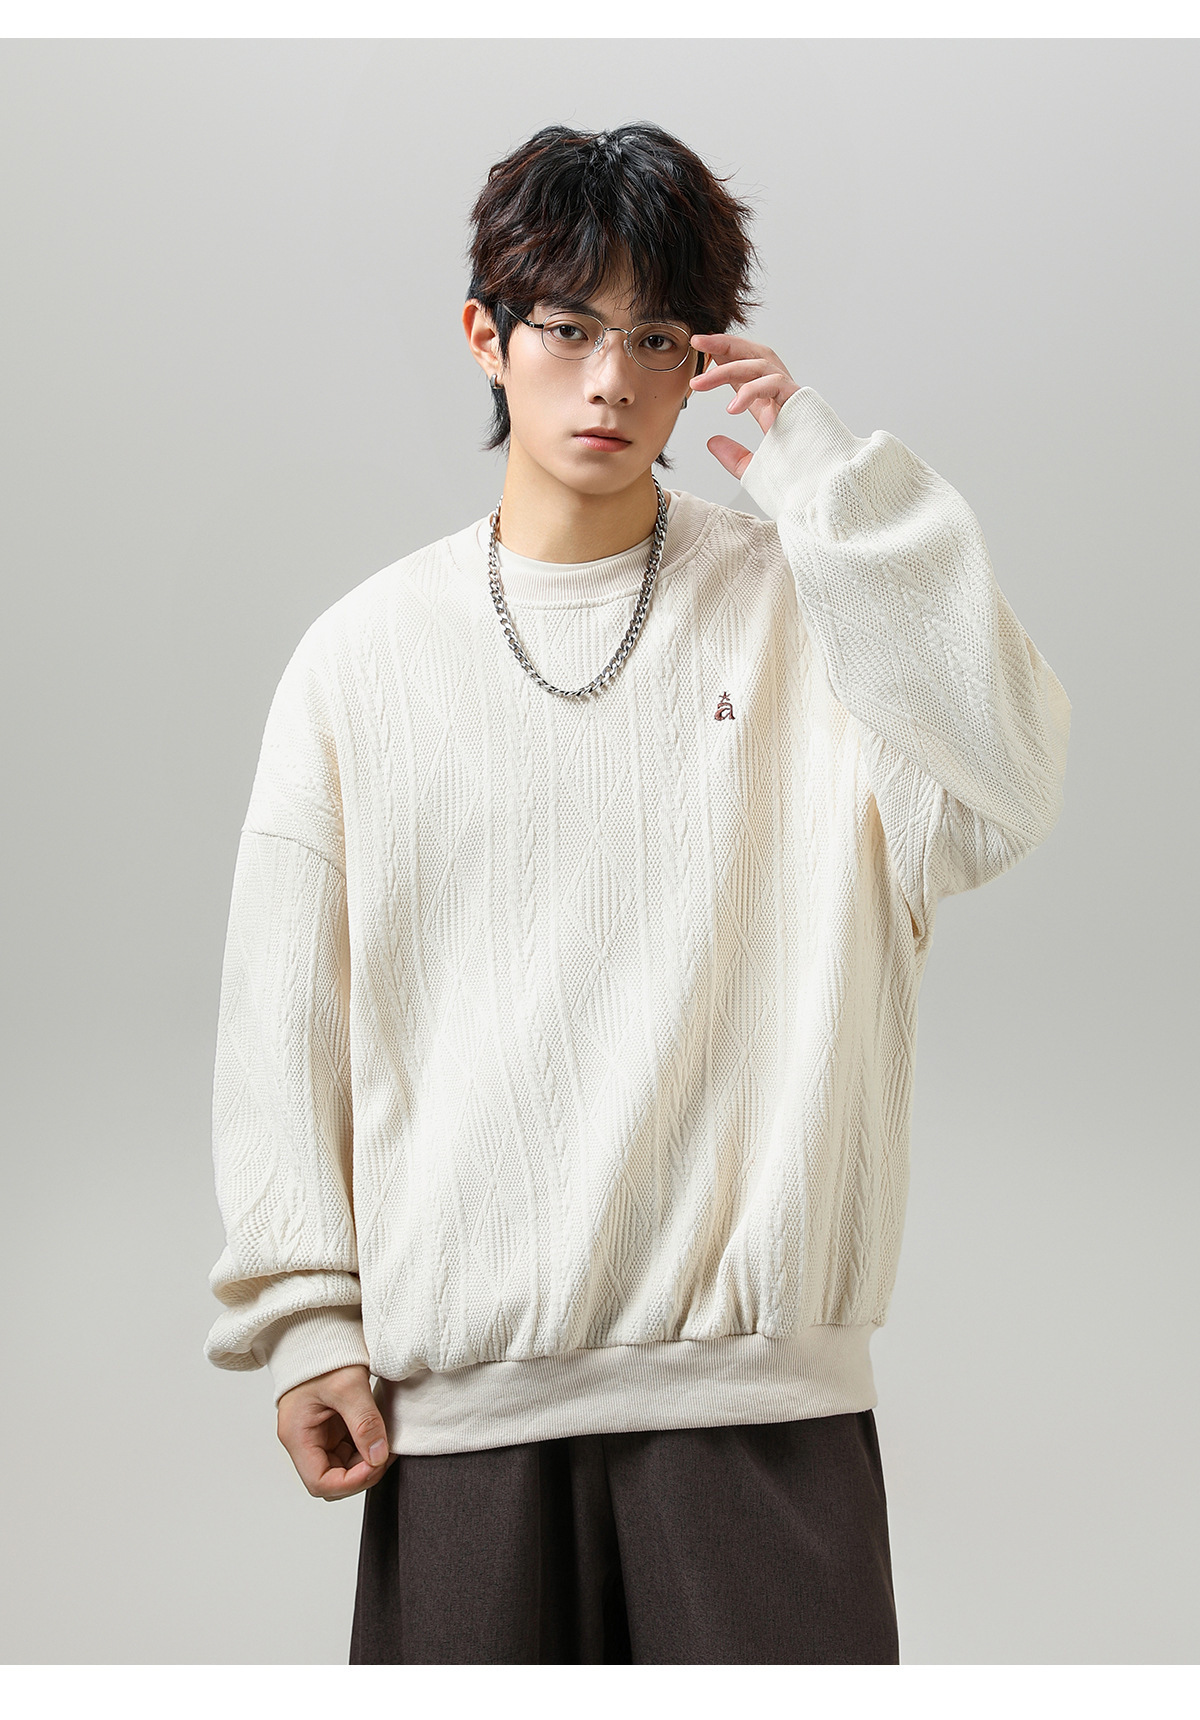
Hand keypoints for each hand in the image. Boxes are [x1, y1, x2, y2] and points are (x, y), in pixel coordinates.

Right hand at [276, 1363, 396, 1500]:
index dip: (350, 1482)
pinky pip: (348, 1449)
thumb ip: (364, 1422)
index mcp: (297, 1435)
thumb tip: (378, 1457)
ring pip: (341, 1467)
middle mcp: (303, 1439)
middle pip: (331, 1479)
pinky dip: (365, 1447)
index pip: (320, 1482)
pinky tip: (380, 1434)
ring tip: (387, 1442)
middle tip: (386, 1454)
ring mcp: (316, 1434)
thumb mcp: (347, 1385)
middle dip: (361, 1473)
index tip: (376, 1464)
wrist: (317, 1330)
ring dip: (365, 1461)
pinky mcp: (329, 1426)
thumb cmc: (323, 1352)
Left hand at [687, 333, 800, 481]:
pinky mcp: (800, 400)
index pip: (744, 372)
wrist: (823, 487)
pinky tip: (732, 407)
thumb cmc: (798, 478)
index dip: (722, 358)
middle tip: (697, 341)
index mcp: (770, 404)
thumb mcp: (753, 468)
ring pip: (759, 364)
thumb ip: (733, 456)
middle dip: (725, 344)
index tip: (698, 352)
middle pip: (753, 354)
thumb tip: (711, 443)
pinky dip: (750, 391)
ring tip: (700, 381)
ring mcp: (791, 394)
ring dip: (727, 367)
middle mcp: (781, 394)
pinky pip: (773, 383)